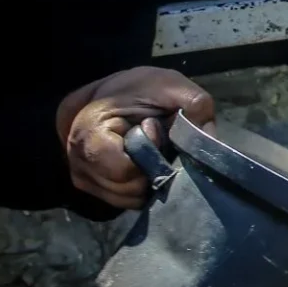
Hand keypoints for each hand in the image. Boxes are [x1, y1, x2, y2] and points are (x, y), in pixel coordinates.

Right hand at [55, 68, 213, 210]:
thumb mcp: (172, 85)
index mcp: (90, 132)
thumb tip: (209, 138)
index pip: (123, 168)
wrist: (112, 92)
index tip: (153, 127)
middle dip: (151, 169)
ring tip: (147, 151)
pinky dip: (140, 187)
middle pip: (127, 188)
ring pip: (126, 198)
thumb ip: (194, 105)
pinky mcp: (90, 186)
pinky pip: (123, 201)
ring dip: (146, 180)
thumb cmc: (141, 89)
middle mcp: (77, 158)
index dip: (148, 152)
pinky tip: (142, 164)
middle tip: (155, 143)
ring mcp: (81, 175)